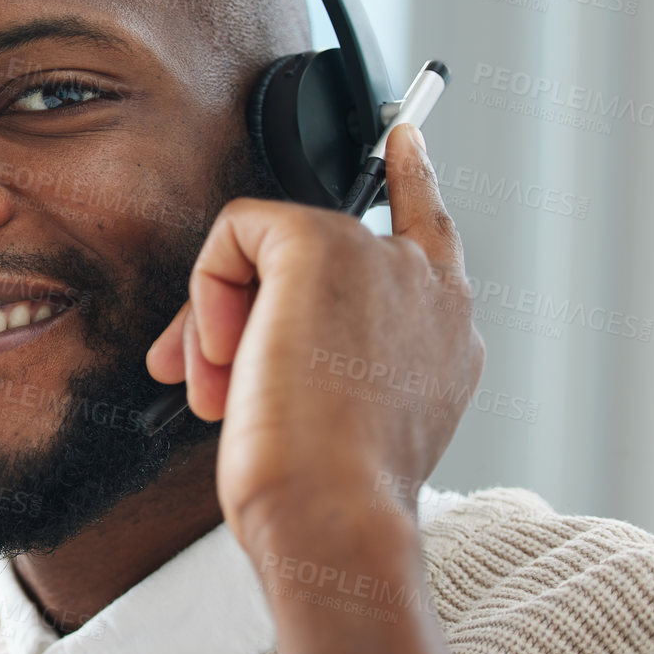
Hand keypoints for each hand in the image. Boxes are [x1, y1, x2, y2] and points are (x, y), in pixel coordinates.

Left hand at [146, 122, 483, 557]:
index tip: (405, 136)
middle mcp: (430, 291)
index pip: (433, 233)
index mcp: (446, 338)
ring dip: (222, 322)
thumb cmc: (328, 499)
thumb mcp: (336, 423)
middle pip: (323, 244)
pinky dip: (207, 294)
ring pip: (269, 245)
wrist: (335, 517)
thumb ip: (318, 359)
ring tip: (225, 392)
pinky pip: (237, 232)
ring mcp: (383, 260)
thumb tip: (236, 340)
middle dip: (246, 306)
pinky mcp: (323, 244)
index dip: (414, 178)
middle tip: (216, 379)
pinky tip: (226, 356)